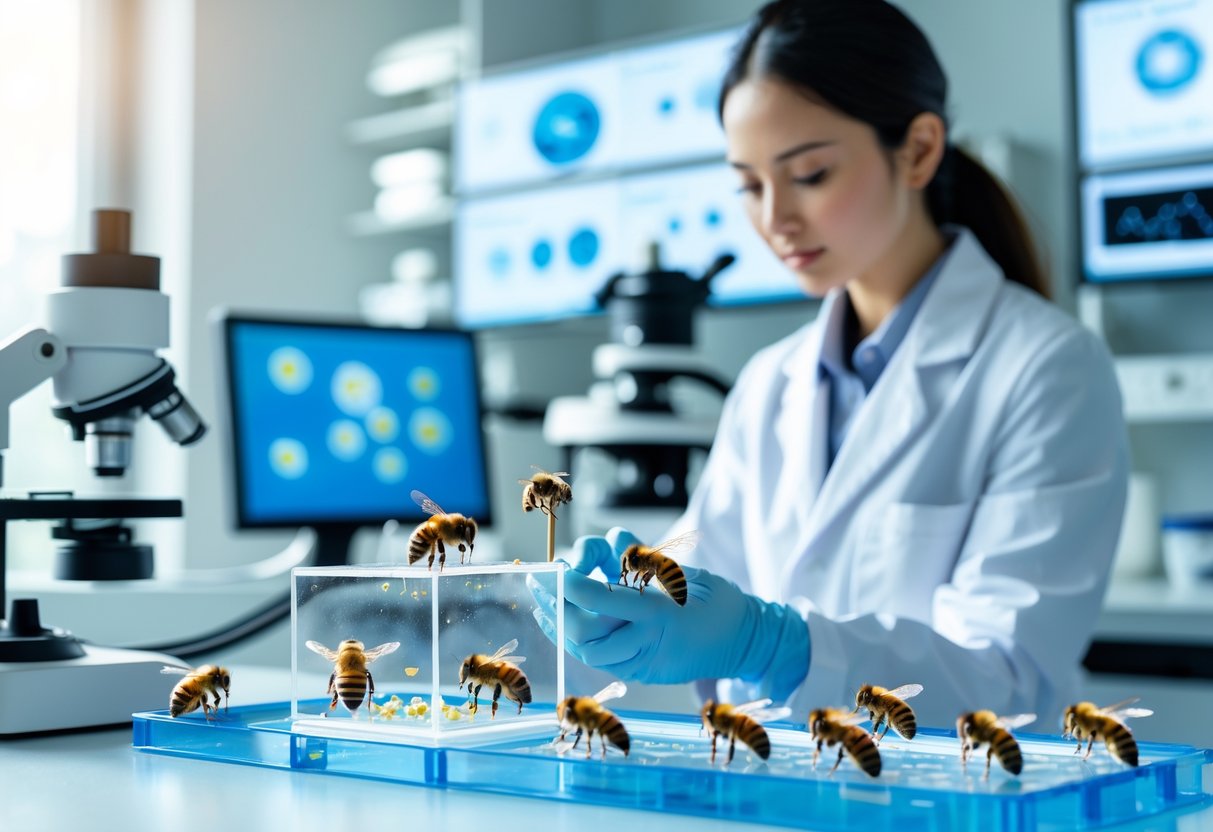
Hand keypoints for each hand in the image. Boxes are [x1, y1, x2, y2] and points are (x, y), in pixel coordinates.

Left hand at [528, 528, 808, 692]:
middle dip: (559, 605)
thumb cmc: (718, 602)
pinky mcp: (638, 670)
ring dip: (560, 621)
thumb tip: (611, 541)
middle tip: (543, 579)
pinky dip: (571, 636)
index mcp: (661, 618)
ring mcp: (641, 662)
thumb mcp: (682, 573)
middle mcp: (647, 643)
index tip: (558, 569)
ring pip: (586, 649)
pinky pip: (596, 656)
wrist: (746, 641)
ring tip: (547, 594)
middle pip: (587, 633)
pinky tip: (557, 614)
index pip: (606, 604)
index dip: (575, 587)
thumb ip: (644, 558)